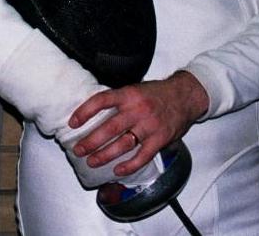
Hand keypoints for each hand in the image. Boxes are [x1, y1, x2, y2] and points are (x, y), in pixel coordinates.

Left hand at [68, 71, 209, 176]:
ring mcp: (149, 126)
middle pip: (110, 128)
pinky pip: (143, 156)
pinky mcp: (160, 139)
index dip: (85, 112)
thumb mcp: (134, 89)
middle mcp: (137, 110)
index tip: (72, 123)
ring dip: (105, 155)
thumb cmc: (156, 93)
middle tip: (78, 150)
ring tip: (92, 161)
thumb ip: (118, 100)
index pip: (101, 101)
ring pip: (123, 144)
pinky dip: (129, 165)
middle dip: (91, 141)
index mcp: (128, 94)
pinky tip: (118, 170)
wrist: (185, 96)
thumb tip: (93, 111)